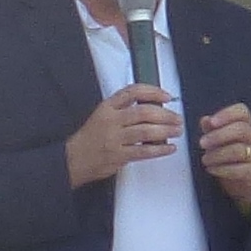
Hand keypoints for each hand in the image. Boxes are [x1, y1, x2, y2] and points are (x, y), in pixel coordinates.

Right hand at [66, 84, 183, 187]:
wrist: (74, 158)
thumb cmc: (91, 137)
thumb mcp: (103, 115)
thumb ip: (124, 109)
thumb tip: (154, 106)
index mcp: (108, 107)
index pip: (133, 92)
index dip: (153, 92)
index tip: (167, 96)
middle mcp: (111, 121)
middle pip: (143, 112)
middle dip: (165, 115)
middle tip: (176, 118)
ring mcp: (114, 138)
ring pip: (146, 131)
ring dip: (166, 131)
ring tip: (176, 131)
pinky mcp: (118, 155)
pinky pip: (144, 151)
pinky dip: (160, 150)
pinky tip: (169, 148)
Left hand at [195, 101, 250, 209]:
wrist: (239, 182)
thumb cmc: (226, 156)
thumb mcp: (216, 140)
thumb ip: (211, 129)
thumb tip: (205, 120)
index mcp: (246, 125)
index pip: (242, 111)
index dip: (227, 114)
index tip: (211, 122)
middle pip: (241, 129)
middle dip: (219, 136)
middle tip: (201, 143)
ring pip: (239, 150)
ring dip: (217, 155)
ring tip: (204, 160)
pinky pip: (239, 169)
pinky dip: (222, 169)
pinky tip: (211, 169)